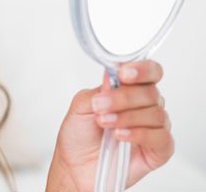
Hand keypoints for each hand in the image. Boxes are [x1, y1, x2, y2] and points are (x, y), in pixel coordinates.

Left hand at [46, 60, 173, 190]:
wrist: (74, 165)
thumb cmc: (79, 134)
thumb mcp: (80, 106)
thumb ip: (98, 90)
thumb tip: (112, 74)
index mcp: (129, 89)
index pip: (149, 71)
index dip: (141, 70)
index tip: (123, 74)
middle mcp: (144, 106)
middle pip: (150, 92)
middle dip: (123, 98)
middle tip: (100, 106)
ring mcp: (153, 128)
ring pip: (156, 114)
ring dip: (126, 117)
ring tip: (104, 123)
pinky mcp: (158, 150)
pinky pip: (162, 138)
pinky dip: (139, 134)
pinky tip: (120, 135)